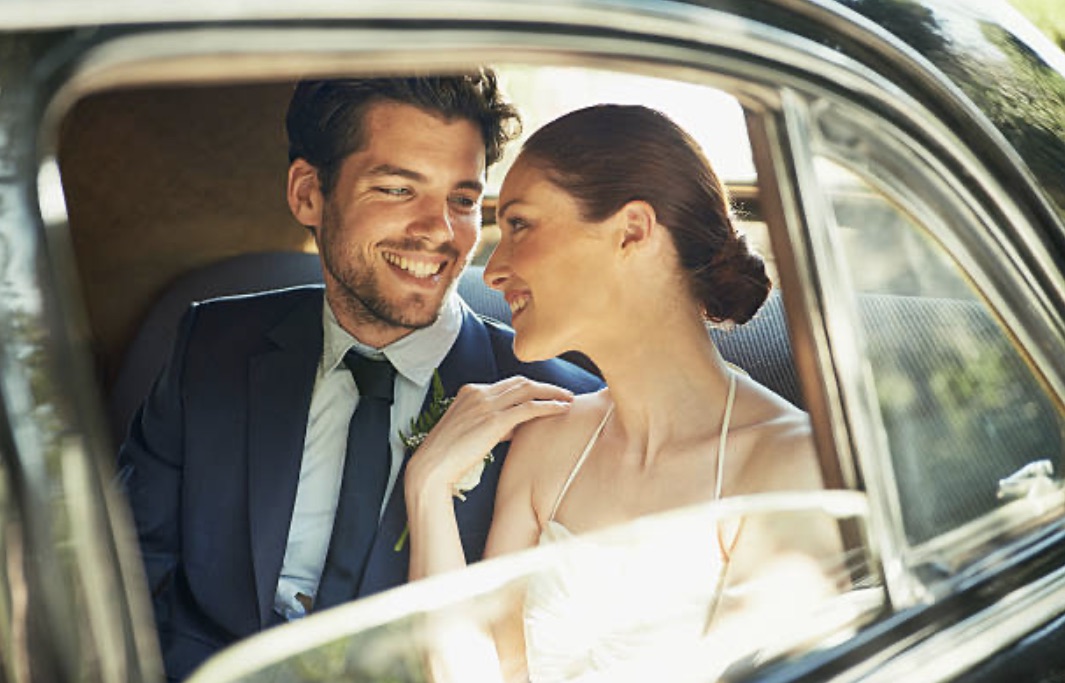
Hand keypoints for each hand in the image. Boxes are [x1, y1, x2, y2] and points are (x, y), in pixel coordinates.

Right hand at [405, 376, 573, 499]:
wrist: (431, 468)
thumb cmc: (448, 457)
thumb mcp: (469, 432)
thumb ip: (491, 424)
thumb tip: (514, 428)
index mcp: (469, 391)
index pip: (507, 383)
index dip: (529, 388)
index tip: (545, 395)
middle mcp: (478, 393)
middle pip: (520, 381)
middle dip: (545, 386)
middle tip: (564, 393)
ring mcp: (486, 405)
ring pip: (528, 389)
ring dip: (552, 392)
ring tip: (569, 399)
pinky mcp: (494, 421)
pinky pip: (529, 408)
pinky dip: (549, 406)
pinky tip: (562, 409)